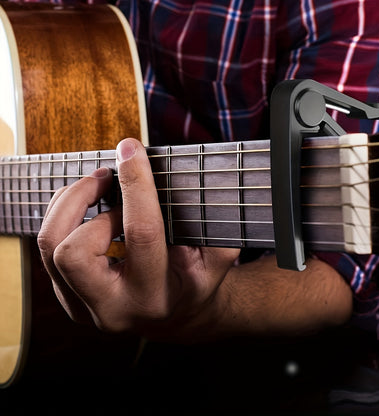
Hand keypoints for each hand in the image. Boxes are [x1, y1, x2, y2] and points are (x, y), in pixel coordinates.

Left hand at [37, 138, 239, 340]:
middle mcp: (112, 308)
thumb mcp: (215, 258)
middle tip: (107, 178)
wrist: (174, 317)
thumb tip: (190, 182)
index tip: (132, 150)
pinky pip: (46, 249)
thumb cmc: (195, 283)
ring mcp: (83, 307)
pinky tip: (87, 206)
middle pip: (73, 252)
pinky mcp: (67, 298)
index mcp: (155, 297)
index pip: (141, 234)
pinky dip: (62, 216)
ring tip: (96, 186)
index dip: (136, 186)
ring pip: (50, 247)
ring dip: (69, 204)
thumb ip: (209, 226)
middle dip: (85, 202)